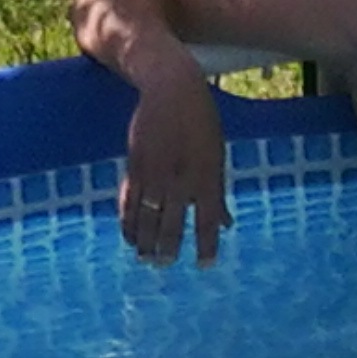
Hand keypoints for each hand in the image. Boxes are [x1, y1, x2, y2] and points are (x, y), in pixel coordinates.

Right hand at [120, 71, 232, 266]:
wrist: (172, 91)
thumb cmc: (202, 124)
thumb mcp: (217, 156)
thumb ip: (218, 193)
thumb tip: (227, 225)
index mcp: (207, 177)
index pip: (207, 221)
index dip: (206, 246)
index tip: (204, 265)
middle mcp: (181, 179)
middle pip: (172, 225)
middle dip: (168, 249)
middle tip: (165, 265)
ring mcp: (155, 174)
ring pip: (147, 218)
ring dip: (146, 242)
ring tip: (146, 259)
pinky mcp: (135, 167)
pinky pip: (129, 203)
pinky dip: (128, 222)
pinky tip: (130, 237)